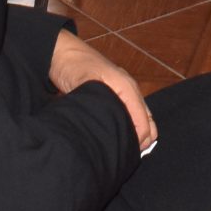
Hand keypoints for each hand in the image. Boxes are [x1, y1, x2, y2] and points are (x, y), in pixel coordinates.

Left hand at [50, 30, 156, 150]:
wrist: (62, 54)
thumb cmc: (75, 65)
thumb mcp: (86, 80)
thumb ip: (100, 100)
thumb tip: (114, 125)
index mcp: (128, 87)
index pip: (144, 120)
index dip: (138, 140)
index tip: (124, 153)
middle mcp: (130, 92)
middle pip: (147, 122)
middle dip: (141, 140)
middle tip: (124, 156)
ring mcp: (123, 96)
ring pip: (140, 121)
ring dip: (134, 136)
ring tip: (121, 152)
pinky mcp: (114, 100)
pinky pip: (129, 118)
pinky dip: (128, 131)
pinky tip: (117, 141)